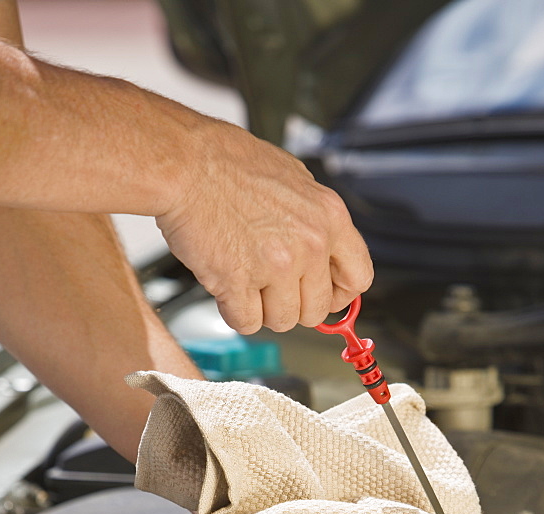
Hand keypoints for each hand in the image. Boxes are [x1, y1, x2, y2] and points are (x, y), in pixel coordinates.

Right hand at [157, 119, 372, 334]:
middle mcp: (309, 244)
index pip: (358, 278)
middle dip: (293, 305)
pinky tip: (226, 285)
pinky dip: (234, 311)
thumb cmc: (229, 164)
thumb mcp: (294, 181)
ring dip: (262, 309)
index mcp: (329, 217)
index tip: (324, 295)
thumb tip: (325, 256)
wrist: (185, 162)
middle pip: (316, 309)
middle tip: (271, 287)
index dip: (339, 295)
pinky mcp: (239, 282)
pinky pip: (247, 322)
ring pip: (282, 321)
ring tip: (244, 278)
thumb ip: (315, 222)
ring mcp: (275, 266)